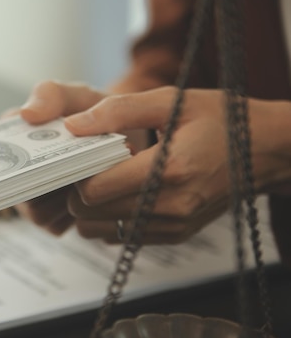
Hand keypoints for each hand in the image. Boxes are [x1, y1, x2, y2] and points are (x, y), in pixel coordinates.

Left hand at [21, 84, 290, 242]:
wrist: (265, 151)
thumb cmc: (218, 120)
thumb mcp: (171, 101)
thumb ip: (118, 111)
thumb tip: (72, 126)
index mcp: (169, 170)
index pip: (94, 191)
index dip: (77, 173)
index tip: (81, 155)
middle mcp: (170, 207)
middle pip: (89, 215)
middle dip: (79, 190)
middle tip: (89, 166)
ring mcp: (173, 226)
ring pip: (98, 232)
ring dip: (91, 208)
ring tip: (106, 178)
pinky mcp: (173, 236)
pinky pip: (119, 237)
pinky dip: (110, 218)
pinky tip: (124, 192)